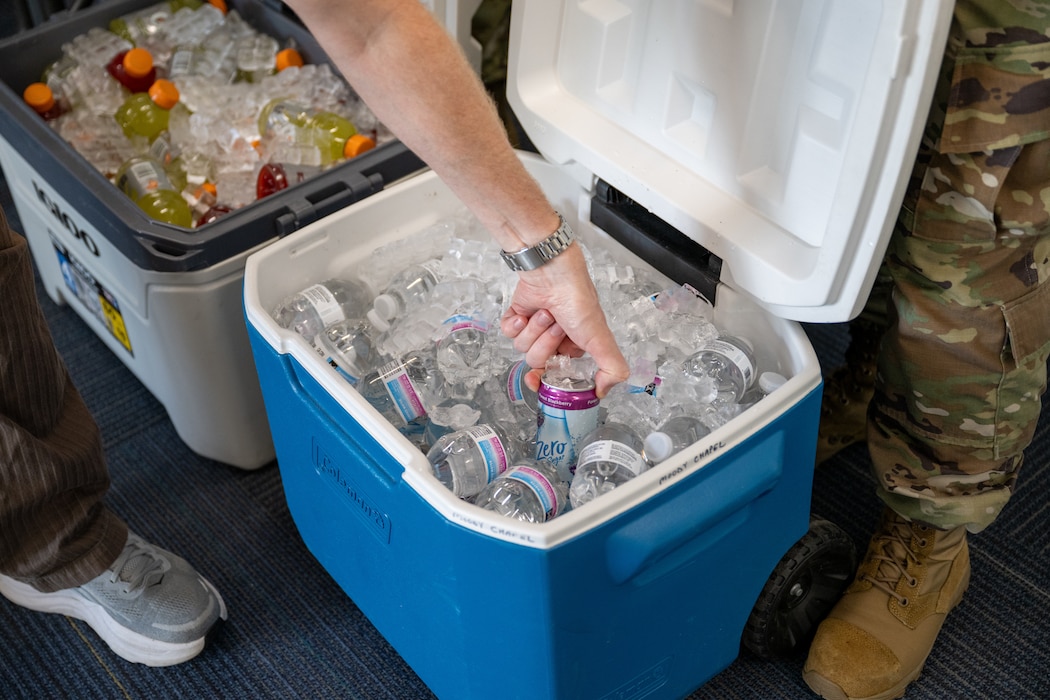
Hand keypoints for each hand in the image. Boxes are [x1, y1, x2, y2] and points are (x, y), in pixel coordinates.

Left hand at [500, 244, 628, 397]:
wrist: (553, 273)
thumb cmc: (577, 301)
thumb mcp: (601, 339)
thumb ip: (612, 368)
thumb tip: (603, 392)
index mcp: (573, 346)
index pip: (555, 374)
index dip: (545, 379)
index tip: (539, 381)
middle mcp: (553, 338)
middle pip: (537, 361)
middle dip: (546, 343)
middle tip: (557, 327)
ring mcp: (534, 327)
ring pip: (522, 347)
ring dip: (534, 329)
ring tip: (546, 313)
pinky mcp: (517, 316)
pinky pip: (508, 332)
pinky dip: (517, 323)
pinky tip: (527, 313)